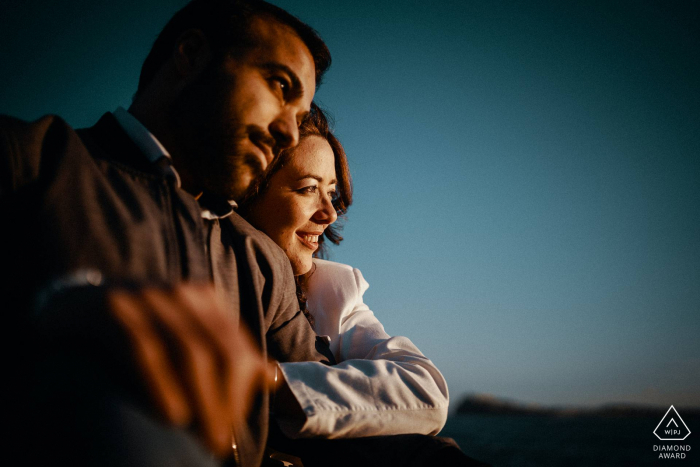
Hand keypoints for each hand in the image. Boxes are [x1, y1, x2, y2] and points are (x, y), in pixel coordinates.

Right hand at [107, 283, 274, 455]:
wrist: (76, 302)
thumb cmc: (137, 329)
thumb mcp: (185, 334)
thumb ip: (226, 352)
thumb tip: (271, 375)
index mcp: (204, 298)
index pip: (235, 349)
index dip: (240, 392)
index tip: (233, 427)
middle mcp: (180, 293)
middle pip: (216, 352)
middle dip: (223, 402)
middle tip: (217, 442)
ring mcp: (147, 297)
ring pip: (186, 352)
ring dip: (199, 400)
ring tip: (202, 438)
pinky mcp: (113, 308)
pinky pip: (144, 349)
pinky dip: (162, 385)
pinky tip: (172, 416)